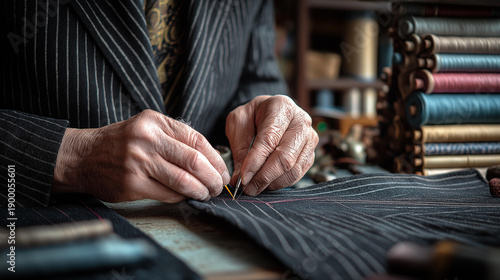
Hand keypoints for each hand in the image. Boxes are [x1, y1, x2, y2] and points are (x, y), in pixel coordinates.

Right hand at [52, 110, 229, 202]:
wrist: (83, 156)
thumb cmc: (121, 143)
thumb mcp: (147, 128)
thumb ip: (175, 138)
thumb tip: (210, 159)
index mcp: (155, 121)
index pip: (197, 140)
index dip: (216, 158)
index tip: (223, 170)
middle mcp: (147, 139)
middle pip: (194, 161)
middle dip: (213, 177)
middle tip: (218, 186)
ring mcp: (138, 162)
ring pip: (184, 180)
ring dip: (201, 191)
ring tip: (206, 194)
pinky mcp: (132, 184)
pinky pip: (168, 194)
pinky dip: (182, 197)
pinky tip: (186, 196)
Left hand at [226, 95, 317, 195]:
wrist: (267, 113)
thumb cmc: (252, 117)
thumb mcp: (238, 123)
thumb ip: (239, 148)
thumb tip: (240, 178)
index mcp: (281, 107)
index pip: (270, 139)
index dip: (256, 161)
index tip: (242, 177)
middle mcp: (301, 122)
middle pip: (285, 157)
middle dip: (264, 177)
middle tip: (247, 188)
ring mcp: (310, 139)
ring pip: (293, 169)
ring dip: (271, 183)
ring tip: (253, 187)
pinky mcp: (311, 154)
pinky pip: (297, 175)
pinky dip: (279, 183)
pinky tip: (265, 183)